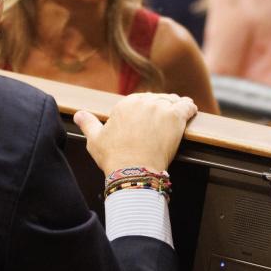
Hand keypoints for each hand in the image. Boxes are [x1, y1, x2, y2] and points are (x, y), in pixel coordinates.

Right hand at [73, 93, 196, 175]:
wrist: (133, 171)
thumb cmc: (113, 158)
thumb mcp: (95, 139)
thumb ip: (88, 123)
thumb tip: (78, 114)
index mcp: (124, 105)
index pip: (139, 101)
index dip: (145, 109)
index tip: (148, 117)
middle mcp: (142, 102)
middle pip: (156, 99)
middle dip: (160, 106)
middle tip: (165, 117)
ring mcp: (160, 108)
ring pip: (172, 101)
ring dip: (175, 105)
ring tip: (180, 110)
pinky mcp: (175, 118)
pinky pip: (187, 106)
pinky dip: (190, 107)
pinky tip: (192, 110)